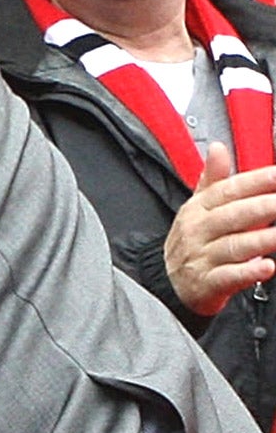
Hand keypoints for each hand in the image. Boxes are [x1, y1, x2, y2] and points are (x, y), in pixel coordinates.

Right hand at [165, 143, 275, 314]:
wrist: (166, 282)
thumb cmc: (192, 242)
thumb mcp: (197, 207)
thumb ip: (213, 179)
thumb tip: (218, 148)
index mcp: (198, 208)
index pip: (228, 190)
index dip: (255, 181)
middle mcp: (198, 231)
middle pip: (233, 216)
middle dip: (263, 207)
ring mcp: (201, 257)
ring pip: (234, 245)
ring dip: (261, 239)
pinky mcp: (206, 283)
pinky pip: (228, 277)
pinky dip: (248, 272)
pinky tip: (267, 267)